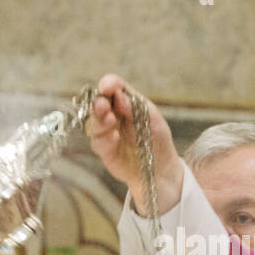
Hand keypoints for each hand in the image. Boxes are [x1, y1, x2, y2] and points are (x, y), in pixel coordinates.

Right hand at [84, 73, 181, 215]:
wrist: (161, 170)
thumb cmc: (159, 141)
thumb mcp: (154, 121)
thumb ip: (136, 108)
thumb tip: (119, 95)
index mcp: (126, 102)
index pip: (114, 87)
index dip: (108, 84)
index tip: (107, 85)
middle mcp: (113, 115)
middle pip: (98, 103)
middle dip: (99, 103)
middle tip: (103, 105)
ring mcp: (106, 132)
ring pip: (93, 123)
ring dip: (100, 120)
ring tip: (111, 121)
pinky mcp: (104, 150)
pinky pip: (97, 143)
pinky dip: (104, 139)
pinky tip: (114, 137)